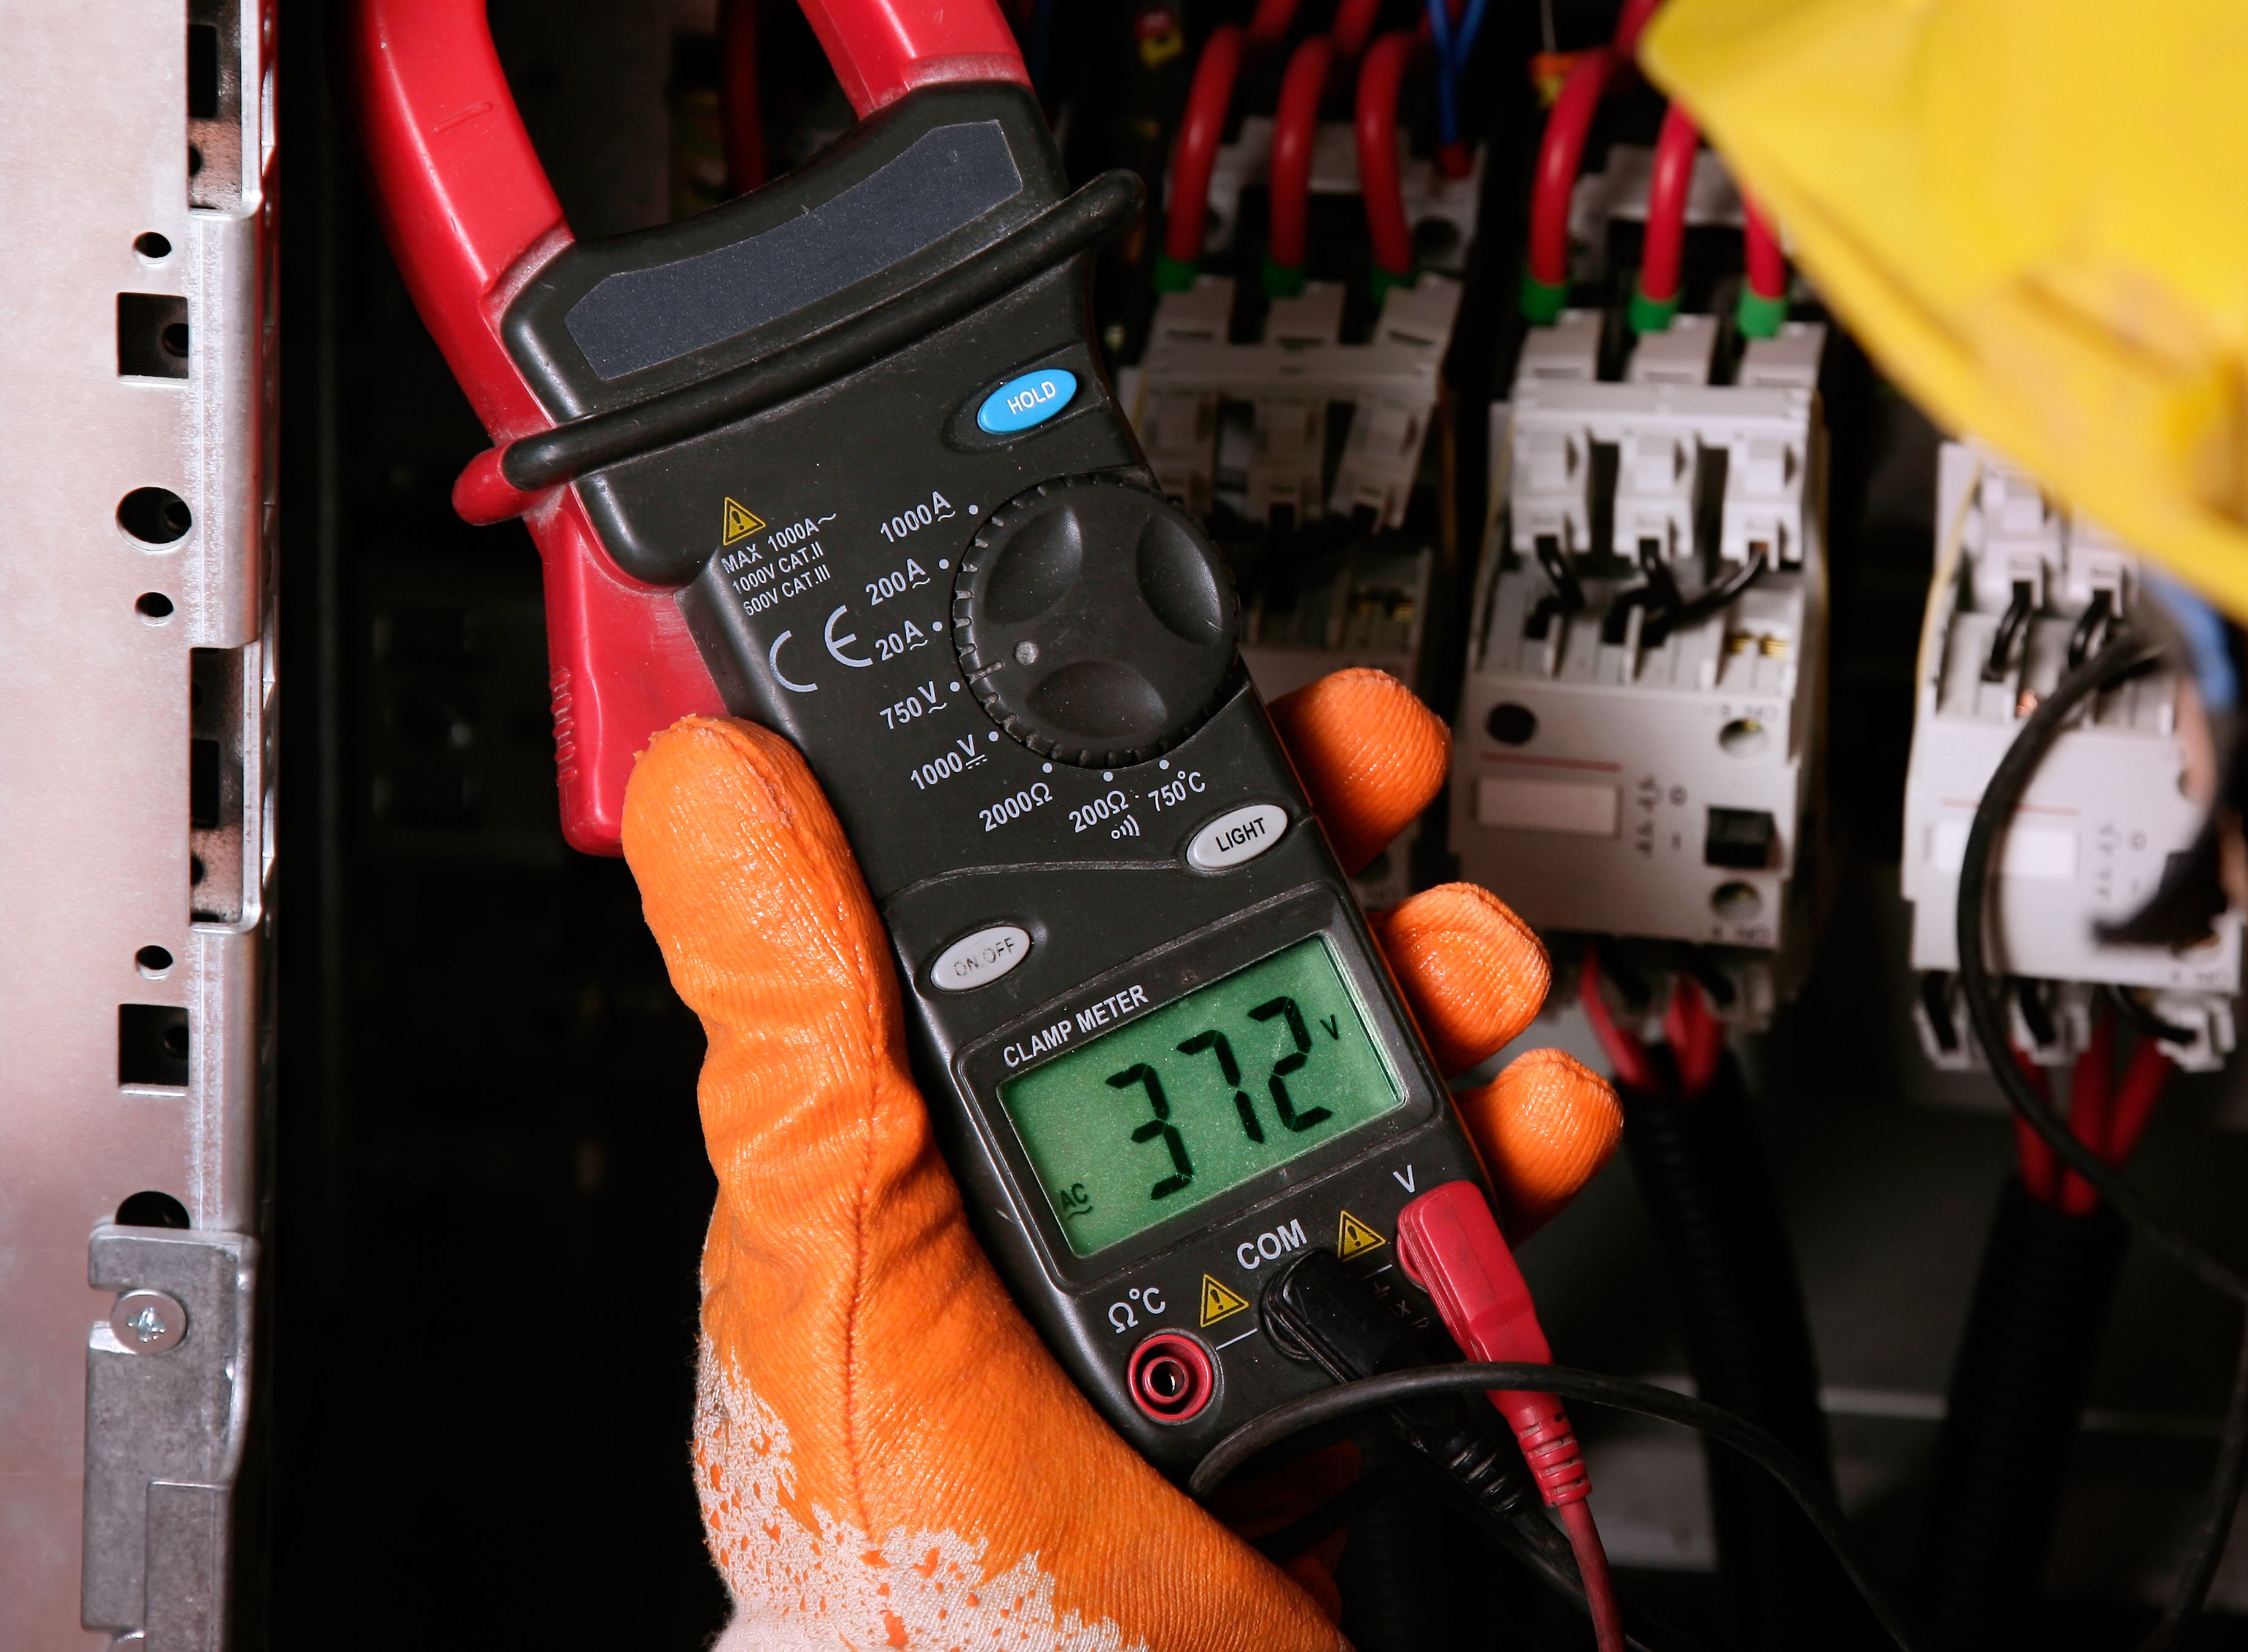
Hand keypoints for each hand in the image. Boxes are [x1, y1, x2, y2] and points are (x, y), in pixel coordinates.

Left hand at [622, 668, 1621, 1651]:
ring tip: (1467, 964)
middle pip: (1214, 936)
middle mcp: (1087, 1179)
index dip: (1093, 781)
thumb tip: (714, 797)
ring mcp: (1238, 1248)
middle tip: (1364, 764)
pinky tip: (1525, 1116)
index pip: (1012, 901)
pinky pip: (1465, 1184)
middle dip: (1309, 827)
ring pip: (1359, 1033)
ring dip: (1440, 960)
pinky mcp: (1364, 1320)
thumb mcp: (833, 1290)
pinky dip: (1525, 1128)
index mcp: (932, 1146)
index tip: (1160, 693)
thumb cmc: (937, 1587)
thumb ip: (788, 1045)